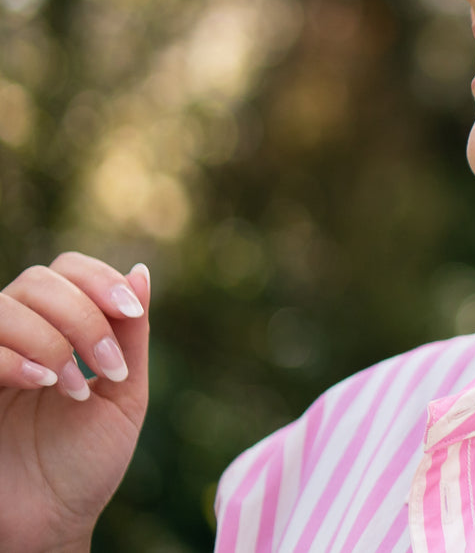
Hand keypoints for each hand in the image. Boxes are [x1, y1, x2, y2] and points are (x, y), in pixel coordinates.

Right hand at [0, 253, 150, 552]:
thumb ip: (131, 336)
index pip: (67, 270)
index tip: (130, 311)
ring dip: (50, 338)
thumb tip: (142, 273)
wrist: (50, 523)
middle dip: (82, 315)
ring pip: (5, 306)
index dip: (98, 278)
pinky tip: (43, 383)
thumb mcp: (124, 395)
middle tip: (108, 367)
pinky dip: (14, 357)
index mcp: (58, 331)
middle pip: (38, 281)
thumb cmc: (86, 464)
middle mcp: (18, 337)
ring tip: (74, 387)